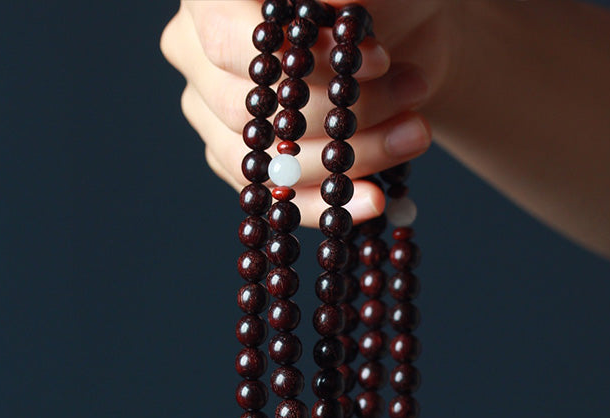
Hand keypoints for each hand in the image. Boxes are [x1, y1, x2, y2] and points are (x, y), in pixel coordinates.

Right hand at [160, 0, 451, 223]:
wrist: (402, 43)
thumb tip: (331, 7)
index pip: (227, 38)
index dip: (302, 60)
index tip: (378, 60)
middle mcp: (196, 52)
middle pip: (247, 109)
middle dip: (337, 114)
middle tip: (411, 97)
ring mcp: (212, 113)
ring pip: (264, 161)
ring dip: (344, 160)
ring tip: (413, 135)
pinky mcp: (245, 163)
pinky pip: (277, 198)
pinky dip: (330, 204)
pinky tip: (373, 200)